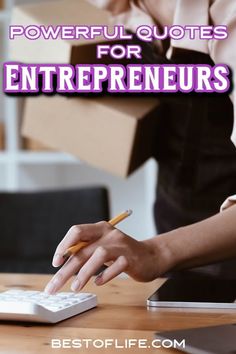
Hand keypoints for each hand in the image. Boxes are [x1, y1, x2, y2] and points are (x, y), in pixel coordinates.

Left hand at [44, 221, 159, 293]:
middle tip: (54, 286)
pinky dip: (105, 275)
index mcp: (100, 228)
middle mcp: (110, 234)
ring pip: (99, 255)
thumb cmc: (122, 252)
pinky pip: (116, 266)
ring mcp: (121, 245)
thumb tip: (62, 263)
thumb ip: (86, 250)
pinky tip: (98, 282)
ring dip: (84, 273)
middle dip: (66, 269)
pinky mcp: (131, 258)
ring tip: (76, 287)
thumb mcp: (103, 246)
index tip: (56, 263)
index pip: (77, 231)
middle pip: (83, 250)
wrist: (151, 256)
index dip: (63, 246)